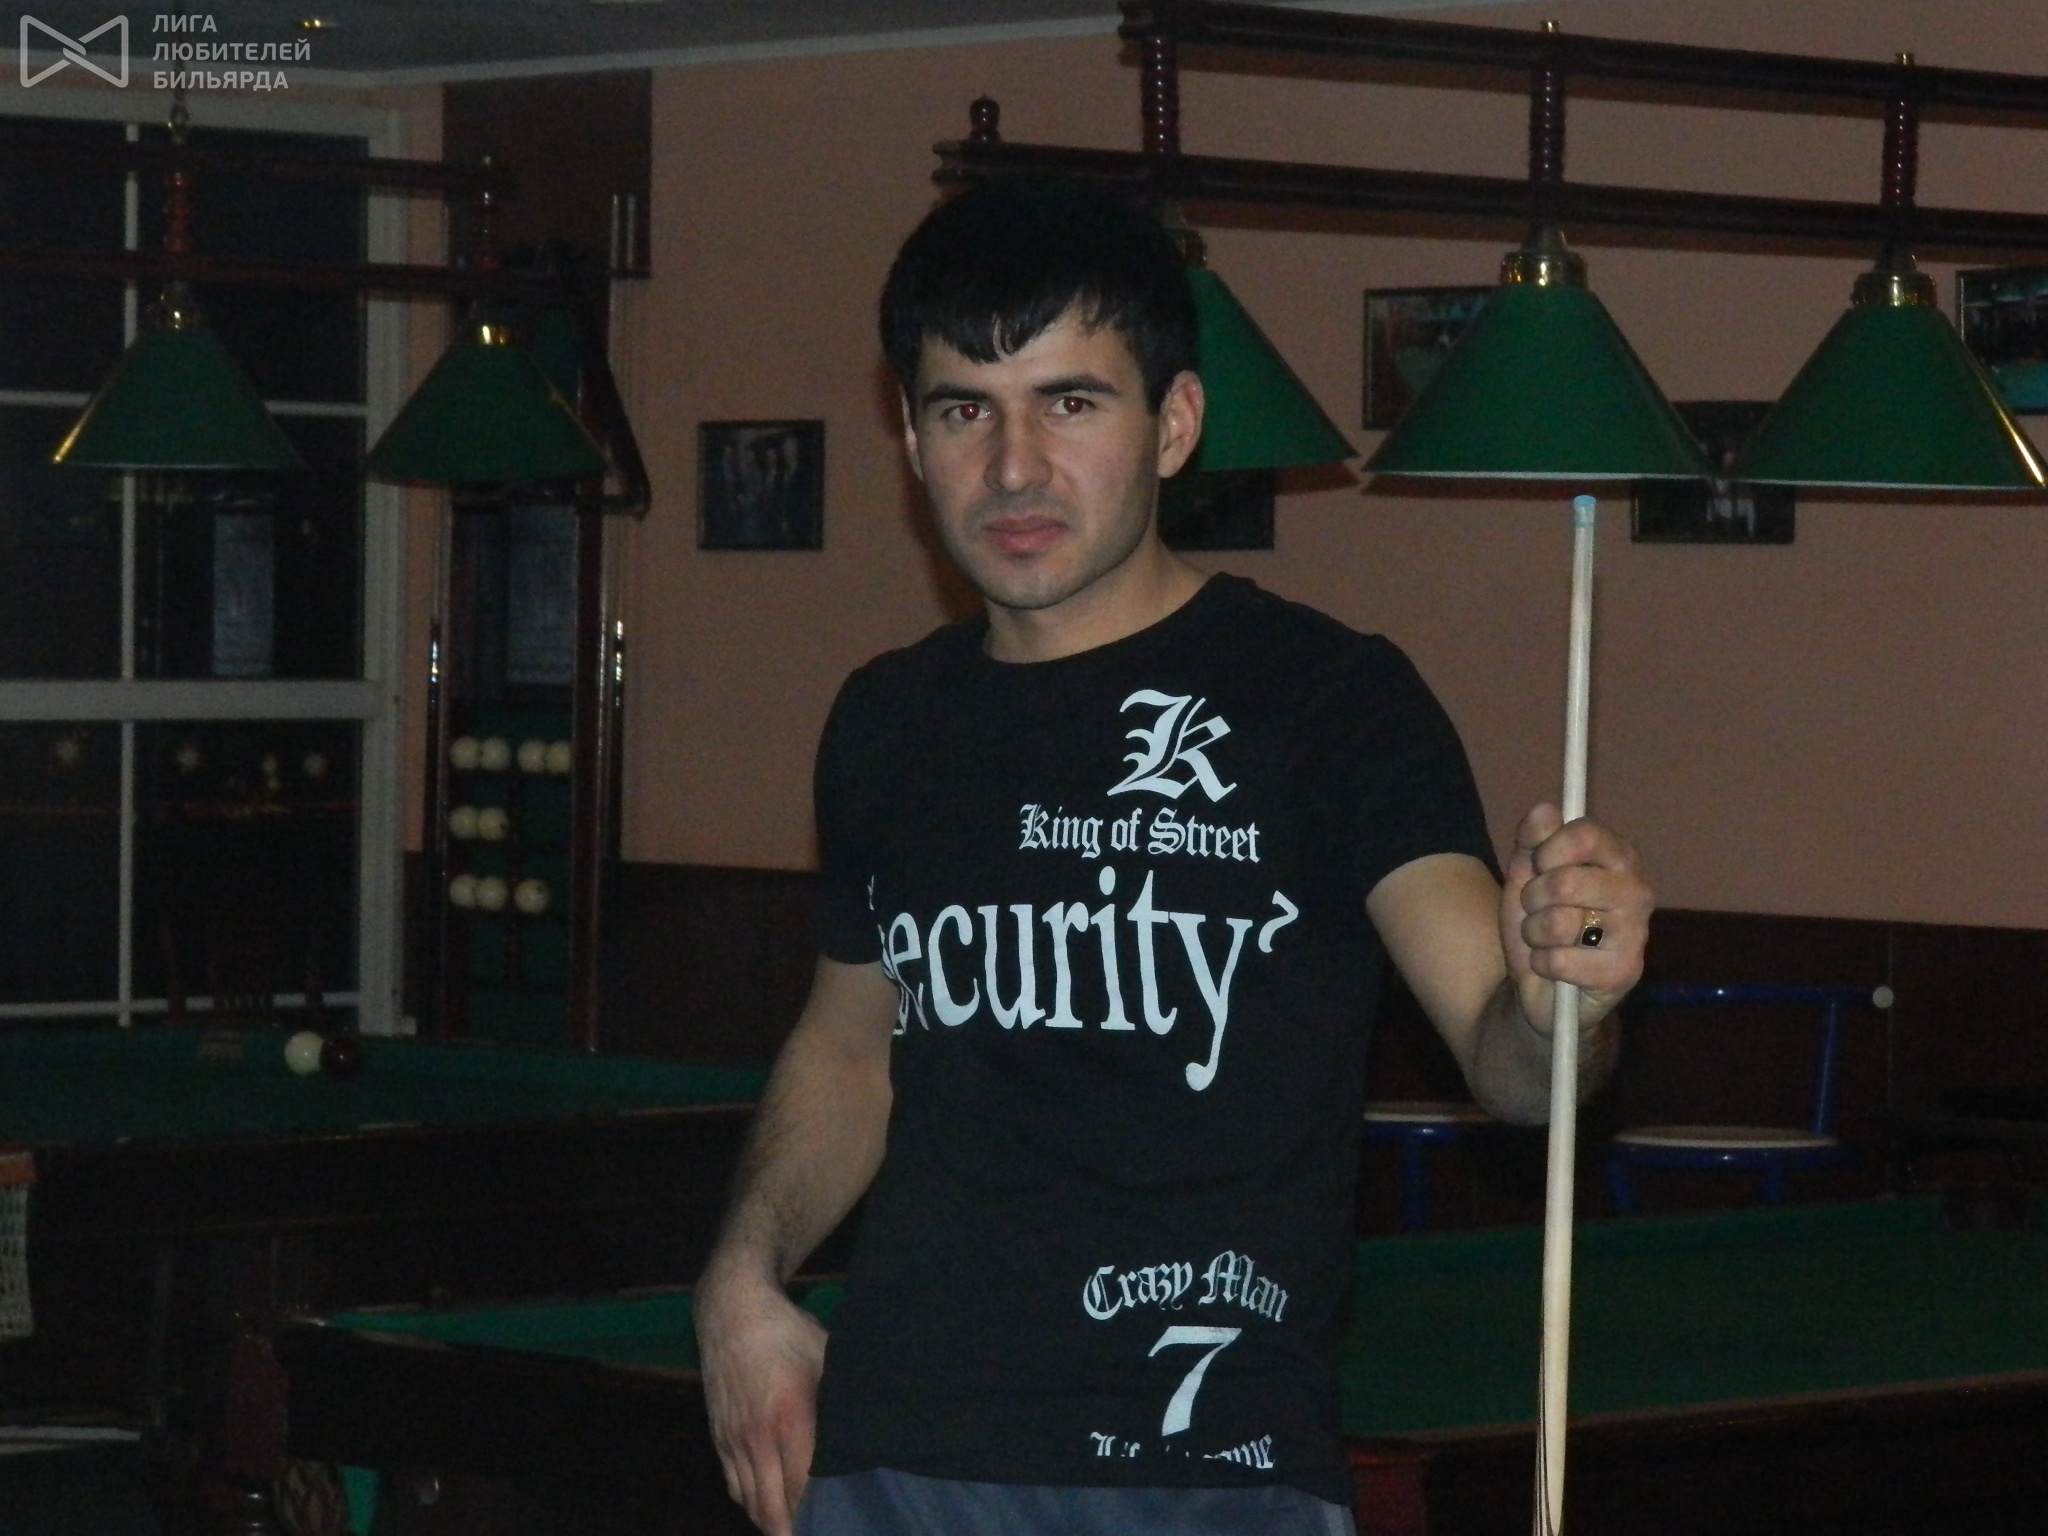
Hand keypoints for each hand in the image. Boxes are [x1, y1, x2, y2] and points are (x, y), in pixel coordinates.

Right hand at [698, 1262, 828, 1535]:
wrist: (733, 1311)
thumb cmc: (789, 1333)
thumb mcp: (827, 1360)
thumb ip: (840, 1404)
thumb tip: (870, 1435)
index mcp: (790, 1418)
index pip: (804, 1489)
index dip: (819, 1515)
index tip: (840, 1523)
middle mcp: (757, 1438)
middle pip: (773, 1509)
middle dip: (796, 1531)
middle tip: (821, 1533)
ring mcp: (733, 1442)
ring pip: (752, 1504)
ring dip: (774, 1522)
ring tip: (800, 1528)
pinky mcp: (718, 1439)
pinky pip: (735, 1488)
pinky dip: (754, 1505)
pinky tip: (772, 1508)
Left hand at [1500, 803, 1651, 1033]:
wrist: (1540, 982)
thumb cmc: (1539, 919)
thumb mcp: (1526, 874)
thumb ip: (1532, 840)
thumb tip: (1545, 809)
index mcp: (1619, 858)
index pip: (1585, 834)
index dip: (1547, 850)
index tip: (1539, 864)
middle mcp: (1637, 891)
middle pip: (1566, 881)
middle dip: (1533, 897)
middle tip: (1537, 908)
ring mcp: (1635, 933)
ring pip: (1559, 922)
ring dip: (1535, 933)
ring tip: (1544, 938)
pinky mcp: (1624, 972)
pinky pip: (1560, 960)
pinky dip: (1542, 964)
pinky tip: (1554, 966)